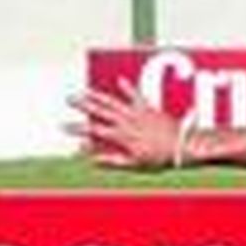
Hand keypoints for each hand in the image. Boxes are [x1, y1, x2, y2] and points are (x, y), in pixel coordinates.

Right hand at [66, 79, 181, 168]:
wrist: (183, 147)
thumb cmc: (160, 159)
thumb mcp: (135, 164)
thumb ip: (112, 161)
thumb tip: (91, 159)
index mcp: (122, 136)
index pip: (94, 130)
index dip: (77, 129)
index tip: (62, 126)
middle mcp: (127, 121)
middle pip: (101, 110)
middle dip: (83, 104)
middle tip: (69, 98)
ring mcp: (137, 114)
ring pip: (113, 102)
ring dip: (98, 95)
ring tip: (85, 90)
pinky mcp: (148, 109)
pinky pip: (137, 96)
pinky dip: (128, 88)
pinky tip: (120, 80)